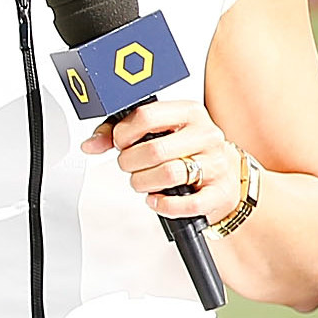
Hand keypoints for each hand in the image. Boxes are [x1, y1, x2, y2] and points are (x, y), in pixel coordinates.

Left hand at [83, 100, 241, 224]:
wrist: (226, 175)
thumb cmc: (186, 150)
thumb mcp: (160, 132)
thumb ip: (122, 133)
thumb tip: (91, 144)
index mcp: (190, 112)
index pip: (147, 116)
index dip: (124, 134)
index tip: (121, 143)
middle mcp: (206, 135)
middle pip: (154, 150)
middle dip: (131, 163)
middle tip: (130, 165)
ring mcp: (215, 164)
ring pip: (168, 175)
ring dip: (144, 183)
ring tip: (142, 181)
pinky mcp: (219, 193)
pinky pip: (187, 204)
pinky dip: (164, 205)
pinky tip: (156, 199)